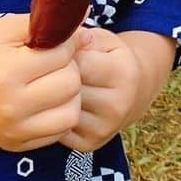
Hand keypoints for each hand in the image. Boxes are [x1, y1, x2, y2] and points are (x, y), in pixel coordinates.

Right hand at [0, 15, 85, 151]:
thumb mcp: (5, 28)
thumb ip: (47, 24)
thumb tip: (89, 32)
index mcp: (7, 73)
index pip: (63, 56)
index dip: (65, 44)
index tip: (54, 43)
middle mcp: (11, 106)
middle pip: (71, 84)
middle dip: (69, 68)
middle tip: (53, 63)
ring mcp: (15, 130)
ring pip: (72, 112)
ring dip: (69, 94)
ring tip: (52, 83)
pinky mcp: (18, 146)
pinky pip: (60, 131)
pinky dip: (60, 114)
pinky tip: (46, 101)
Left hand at [60, 28, 143, 151]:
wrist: (132, 92)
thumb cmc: (110, 59)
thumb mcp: (103, 40)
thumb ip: (79, 37)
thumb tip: (54, 36)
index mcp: (123, 73)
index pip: (79, 64)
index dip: (61, 57)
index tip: (55, 53)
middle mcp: (117, 105)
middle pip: (67, 89)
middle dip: (53, 77)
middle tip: (48, 70)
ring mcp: (104, 128)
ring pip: (59, 109)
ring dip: (50, 98)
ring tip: (51, 86)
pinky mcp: (90, 144)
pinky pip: (57, 128)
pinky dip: (51, 116)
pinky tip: (54, 104)